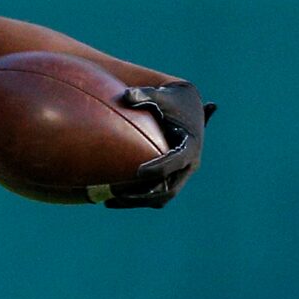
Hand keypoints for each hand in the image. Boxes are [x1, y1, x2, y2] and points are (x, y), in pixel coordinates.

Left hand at [105, 82, 214, 208]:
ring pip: (160, 198)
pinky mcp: (170, 180)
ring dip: (135, 202)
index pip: (176, 162)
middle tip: (116, 192)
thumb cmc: (171, 100)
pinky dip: (135, 200)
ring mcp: (181, 175)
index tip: (138, 172)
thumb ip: (145, 95)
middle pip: (169, 189)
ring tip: (108, 201)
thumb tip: (124, 95)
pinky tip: (108, 200)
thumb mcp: (161, 95)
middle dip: (142, 194)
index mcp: (191, 145)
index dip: (159, 169)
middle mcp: (190, 164)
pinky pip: (154, 197)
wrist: (185, 107)